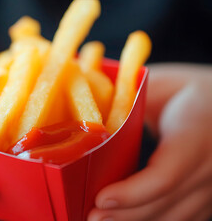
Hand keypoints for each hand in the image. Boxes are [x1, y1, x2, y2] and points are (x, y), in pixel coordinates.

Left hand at [88, 63, 211, 220]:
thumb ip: (131, 97)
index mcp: (195, 134)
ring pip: (175, 217)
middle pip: (165, 202)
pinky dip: (152, 219)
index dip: (132, 192)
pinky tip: (127, 218)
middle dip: (125, 215)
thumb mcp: (163, 84)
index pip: (165, 175)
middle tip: (90, 216)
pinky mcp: (208, 194)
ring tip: (102, 220)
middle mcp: (209, 166)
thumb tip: (91, 111)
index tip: (101, 198)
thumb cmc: (189, 91)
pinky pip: (183, 217)